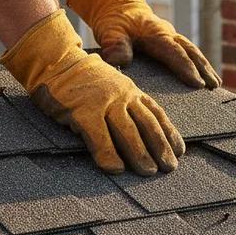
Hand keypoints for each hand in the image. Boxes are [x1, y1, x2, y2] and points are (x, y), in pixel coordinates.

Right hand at [0, 11, 184, 175]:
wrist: (56, 62)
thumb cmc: (83, 80)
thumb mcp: (113, 85)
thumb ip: (126, 103)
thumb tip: (142, 131)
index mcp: (130, 90)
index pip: (156, 114)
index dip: (169, 134)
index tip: (179, 151)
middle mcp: (122, 96)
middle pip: (147, 125)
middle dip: (160, 148)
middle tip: (169, 168)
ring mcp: (103, 103)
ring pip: (128, 133)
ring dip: (140, 154)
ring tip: (148, 172)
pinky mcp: (83, 112)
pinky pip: (99, 138)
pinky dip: (108, 154)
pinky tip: (115, 169)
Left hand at [67, 0, 221, 88]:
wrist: (117, 4)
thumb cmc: (113, 20)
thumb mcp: (109, 31)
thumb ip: (115, 45)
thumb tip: (120, 61)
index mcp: (156, 33)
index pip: (174, 52)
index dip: (186, 68)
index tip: (197, 84)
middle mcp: (168, 34)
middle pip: (191, 51)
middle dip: (204, 69)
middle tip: (214, 86)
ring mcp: (171, 36)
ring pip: (193, 51)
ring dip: (205, 67)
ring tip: (215, 84)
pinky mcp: (170, 41)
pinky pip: (187, 52)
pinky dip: (198, 63)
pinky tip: (204, 76)